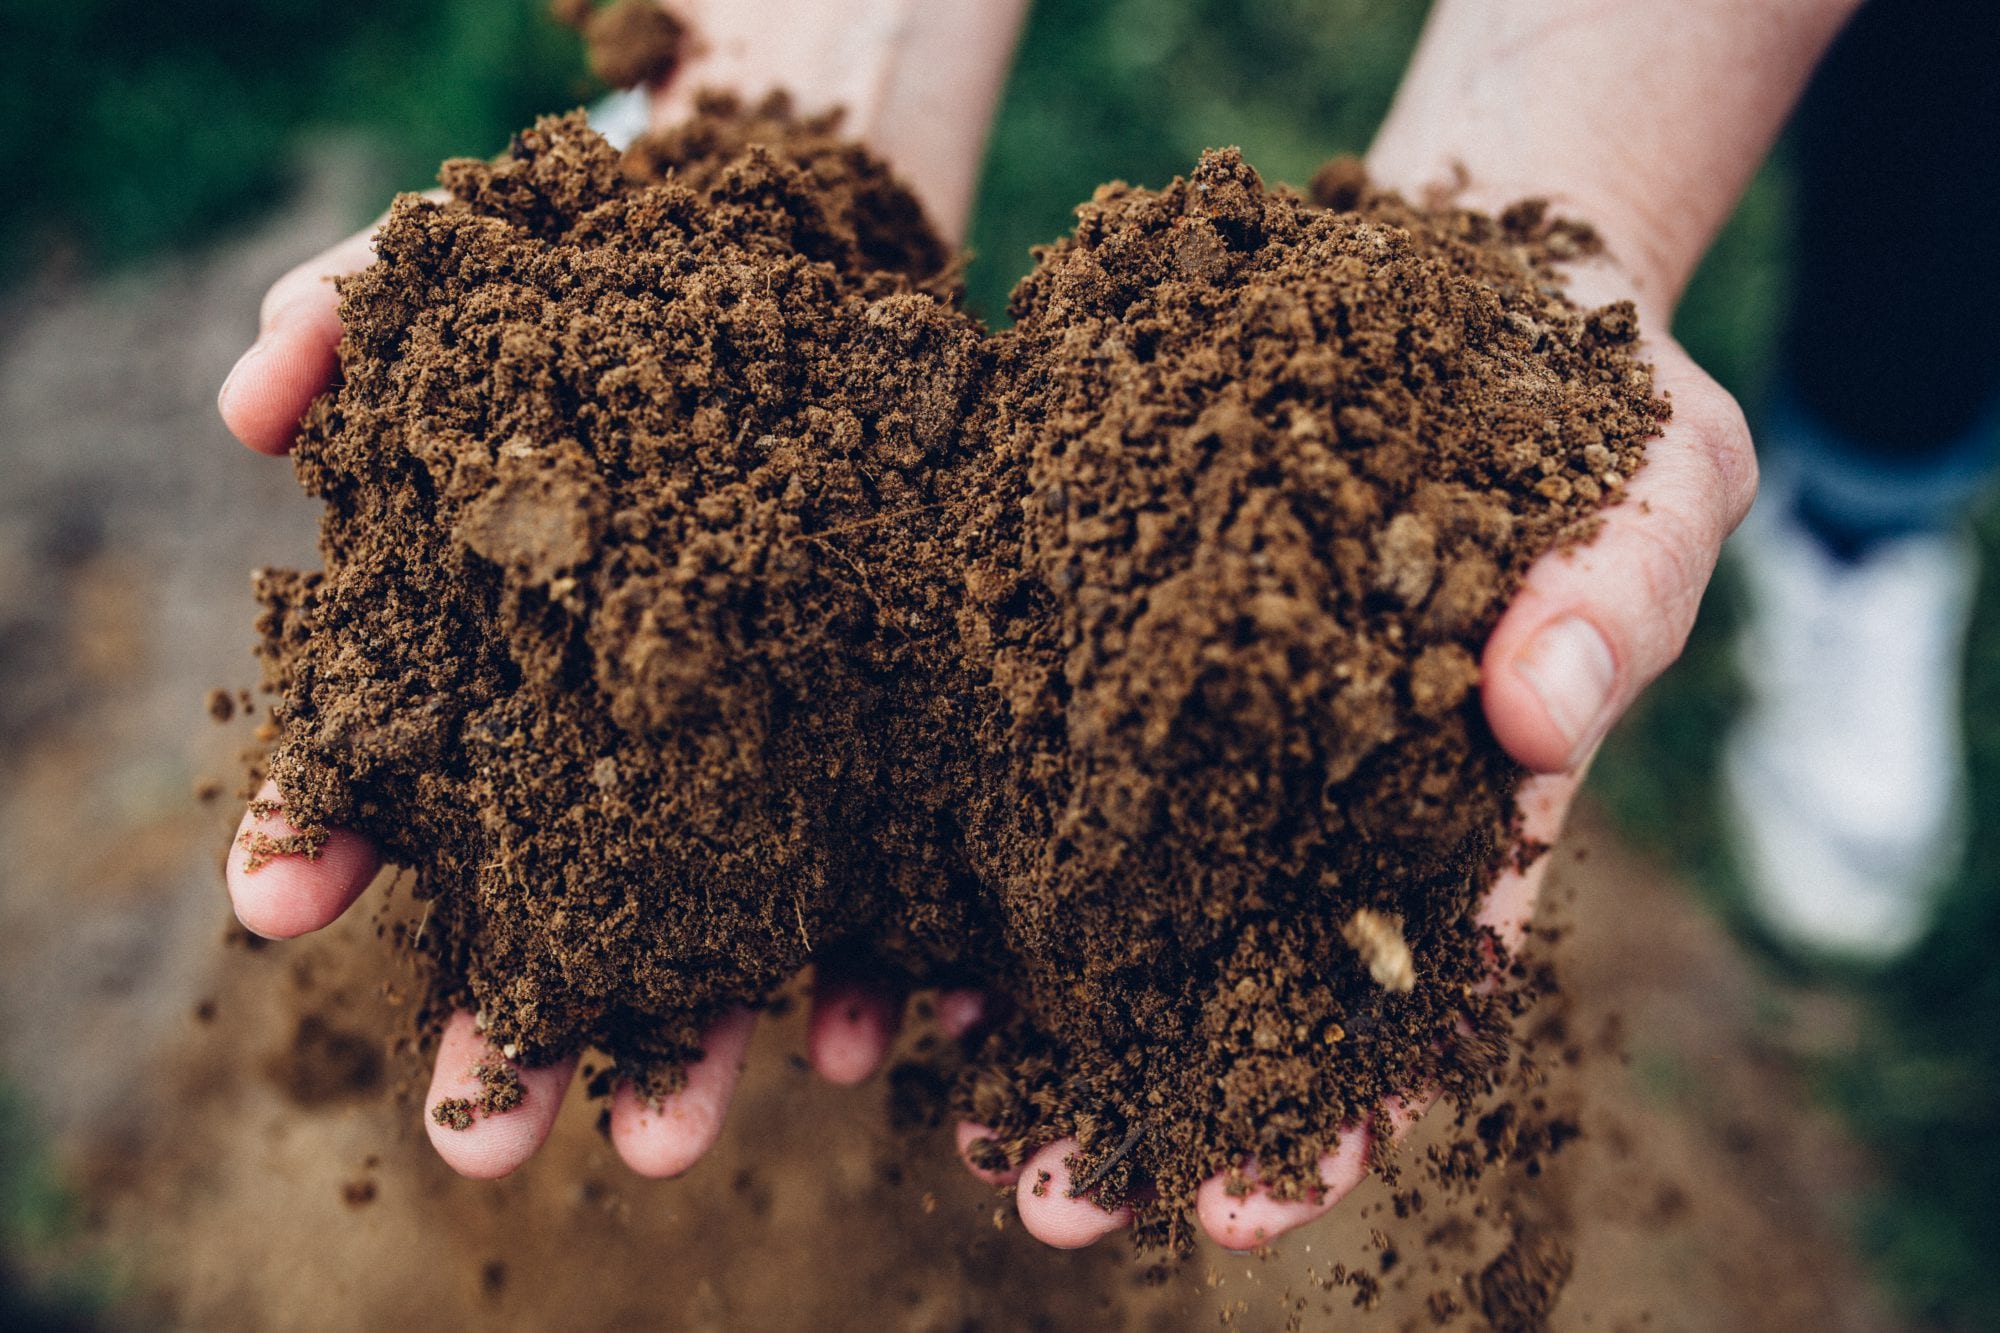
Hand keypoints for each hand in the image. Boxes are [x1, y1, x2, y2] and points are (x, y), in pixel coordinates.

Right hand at [221, 227, 944, 1178]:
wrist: (820, 273)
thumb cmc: (614, 281)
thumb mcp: (479, 271)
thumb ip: (352, 315)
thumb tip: (251, 397)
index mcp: (477, 653)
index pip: (369, 762)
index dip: (319, 829)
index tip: (277, 904)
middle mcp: (600, 733)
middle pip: (540, 901)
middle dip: (506, 1024)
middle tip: (484, 1138)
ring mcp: (740, 752)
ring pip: (704, 925)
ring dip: (688, 1043)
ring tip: (674, 1144)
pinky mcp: (872, 741)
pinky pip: (874, 878)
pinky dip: (877, 963)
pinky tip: (878, 1032)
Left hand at [960, 259, 1755, 1250]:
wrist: (1477, 286)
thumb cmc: (1600, 404)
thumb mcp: (1654, 484)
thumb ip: (1616, 598)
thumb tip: (1544, 708)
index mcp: (1469, 796)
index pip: (1412, 980)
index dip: (1348, 1100)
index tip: (1268, 1201)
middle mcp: (1331, 782)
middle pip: (1245, 970)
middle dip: (1160, 1096)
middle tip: (1062, 1207)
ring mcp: (1230, 714)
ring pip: (1135, 885)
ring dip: (1046, 1008)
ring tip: (952, 1118)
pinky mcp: (1137, 628)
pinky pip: (1058, 747)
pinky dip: (990, 844)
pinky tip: (907, 939)